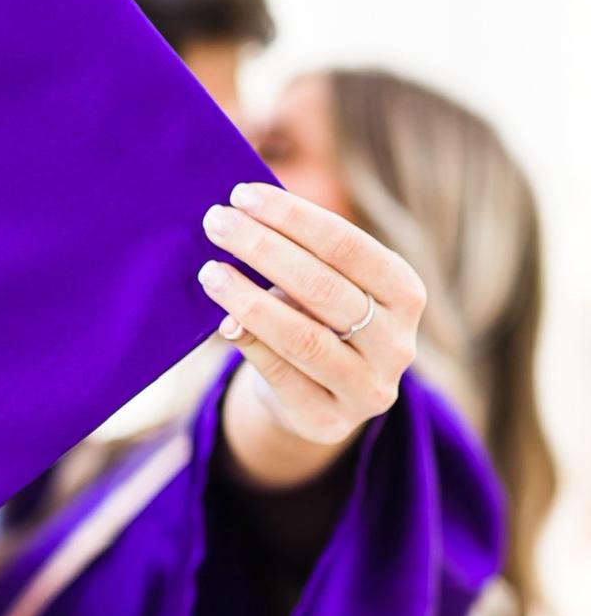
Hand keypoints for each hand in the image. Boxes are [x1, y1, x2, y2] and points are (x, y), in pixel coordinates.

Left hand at [197, 182, 426, 487]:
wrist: (319, 403)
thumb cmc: (317, 324)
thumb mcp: (322, 289)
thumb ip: (298, 260)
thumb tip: (242, 221)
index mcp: (404, 293)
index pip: (348, 245)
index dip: (293, 216)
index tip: (242, 194)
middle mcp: (397, 342)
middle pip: (323, 287)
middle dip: (263, 248)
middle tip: (216, 222)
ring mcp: (367, 387)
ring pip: (303, 337)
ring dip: (250, 299)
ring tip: (211, 272)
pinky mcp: (328, 421)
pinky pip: (282, 375)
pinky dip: (249, 343)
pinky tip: (222, 320)